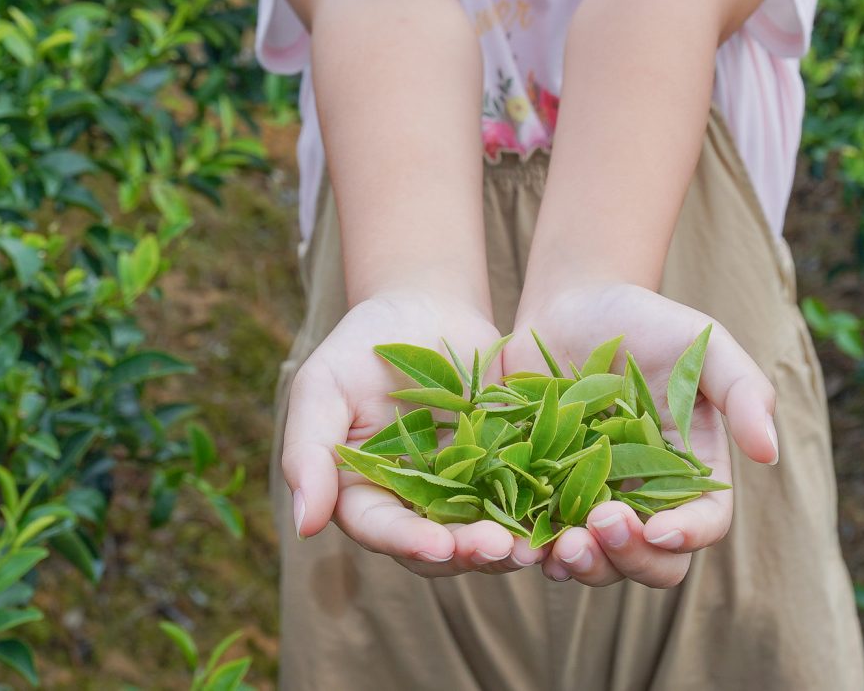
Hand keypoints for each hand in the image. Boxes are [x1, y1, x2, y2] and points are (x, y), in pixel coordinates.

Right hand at [283, 289, 538, 576]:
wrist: (425, 310)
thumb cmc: (362, 346)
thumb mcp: (322, 386)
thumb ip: (307, 452)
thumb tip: (304, 525)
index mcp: (360, 493)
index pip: (380, 529)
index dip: (408, 542)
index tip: (439, 546)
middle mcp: (409, 506)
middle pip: (435, 547)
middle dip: (467, 552)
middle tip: (501, 548)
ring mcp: (459, 494)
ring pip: (479, 536)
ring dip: (505, 546)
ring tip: (533, 545)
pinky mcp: (502, 474)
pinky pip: (519, 503)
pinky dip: (537, 515)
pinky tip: (560, 516)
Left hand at [505, 282, 777, 589]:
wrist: (571, 303)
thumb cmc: (646, 321)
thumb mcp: (703, 343)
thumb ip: (743, 391)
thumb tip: (769, 453)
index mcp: (690, 472)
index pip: (704, 524)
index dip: (687, 536)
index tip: (659, 527)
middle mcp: (645, 500)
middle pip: (653, 564)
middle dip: (630, 557)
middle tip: (600, 522)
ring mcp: (592, 504)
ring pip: (597, 565)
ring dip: (582, 565)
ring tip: (561, 542)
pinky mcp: (543, 498)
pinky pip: (541, 543)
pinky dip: (533, 552)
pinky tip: (521, 541)